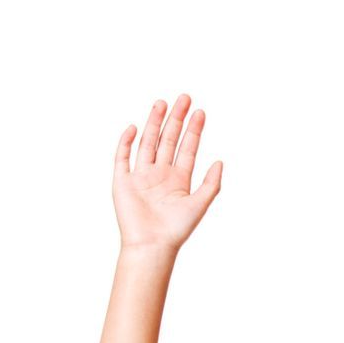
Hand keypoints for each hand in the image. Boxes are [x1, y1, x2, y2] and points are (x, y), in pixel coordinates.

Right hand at [112, 95, 222, 250]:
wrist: (152, 245)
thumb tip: (220, 161)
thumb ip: (211, 183)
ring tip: (162, 103)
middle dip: (176, 119)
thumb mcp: (200, 204)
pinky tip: (135, 127)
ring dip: (154, 123)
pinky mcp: (122, 180)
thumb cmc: (177, 230)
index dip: (194, 130)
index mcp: (179, 179)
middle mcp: (160, 174)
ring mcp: (141, 175)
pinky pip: (123, 157)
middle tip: (184, 98)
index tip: (200, 112)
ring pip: (148, 143)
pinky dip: (127, 142)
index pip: (187, 148)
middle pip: (168, 140)